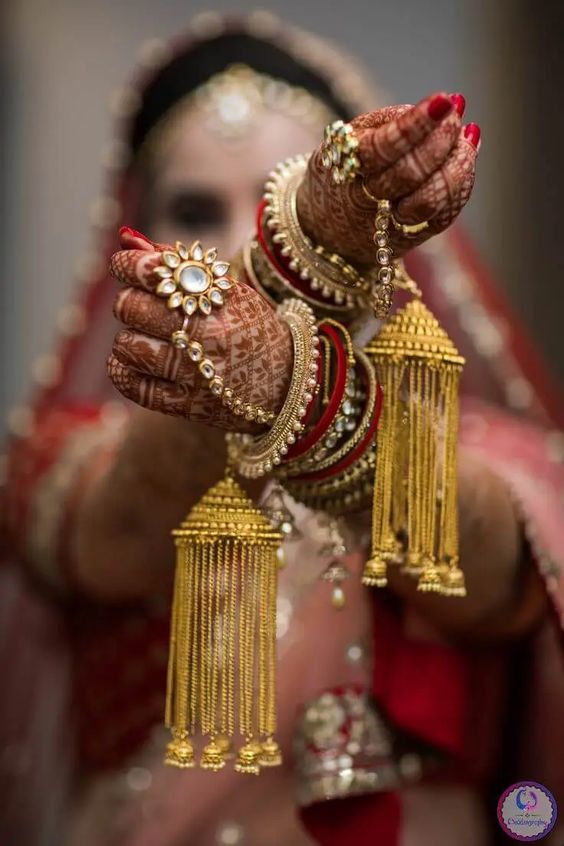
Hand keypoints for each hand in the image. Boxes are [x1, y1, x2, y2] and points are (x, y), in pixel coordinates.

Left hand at [107, 229, 291, 430]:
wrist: (286, 385)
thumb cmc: (249, 328)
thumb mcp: (227, 290)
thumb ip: (178, 263)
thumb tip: (125, 237)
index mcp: (219, 301)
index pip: (155, 272)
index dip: (128, 263)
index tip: (124, 264)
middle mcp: (208, 337)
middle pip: (133, 308)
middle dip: (128, 301)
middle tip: (138, 304)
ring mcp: (196, 375)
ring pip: (127, 346)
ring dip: (127, 338)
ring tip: (143, 337)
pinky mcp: (186, 406)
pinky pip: (131, 384)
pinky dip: (123, 369)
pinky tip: (134, 363)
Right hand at [297, 92, 478, 266]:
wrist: (326, 229)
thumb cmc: (343, 172)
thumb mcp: (347, 140)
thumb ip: (388, 122)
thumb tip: (442, 108)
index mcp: (345, 170)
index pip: (382, 148)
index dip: (415, 125)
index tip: (443, 100)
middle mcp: (365, 203)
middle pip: (408, 175)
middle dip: (440, 140)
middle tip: (456, 111)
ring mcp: (389, 225)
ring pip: (430, 201)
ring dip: (457, 165)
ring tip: (467, 133)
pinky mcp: (411, 237)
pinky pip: (444, 215)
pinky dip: (462, 182)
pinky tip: (467, 154)